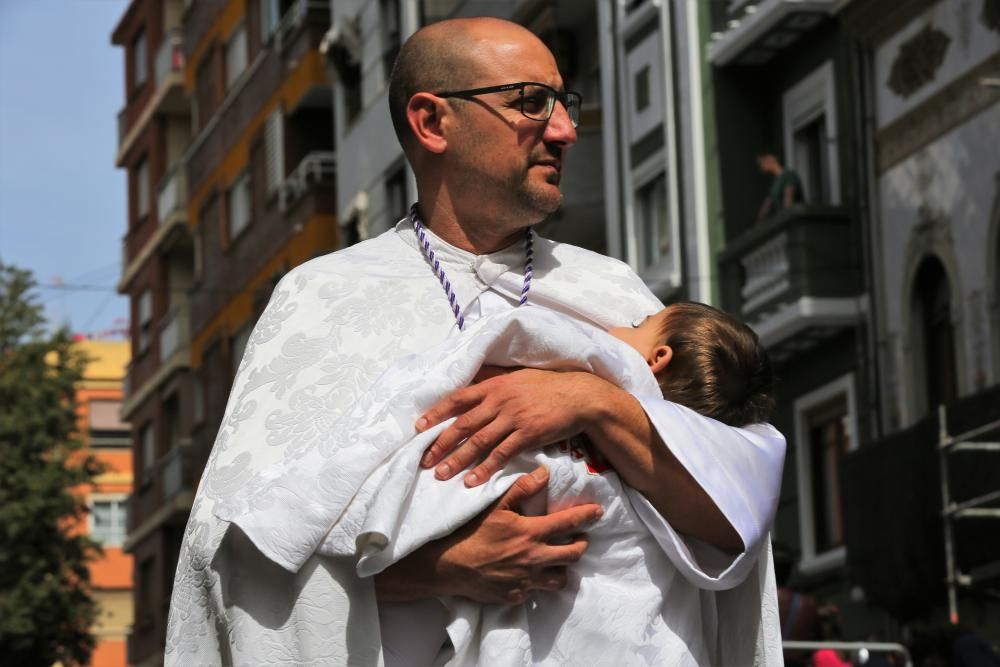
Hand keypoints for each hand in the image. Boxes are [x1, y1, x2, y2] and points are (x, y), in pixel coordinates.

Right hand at [373, 466, 601, 602]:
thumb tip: (544, 473)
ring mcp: (526, 581)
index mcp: (531, 533)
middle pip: (573, 555)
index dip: (587, 516)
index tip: (598, 512)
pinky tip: (530, 575)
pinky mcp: (515, 596)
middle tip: (579, 538)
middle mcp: (535, 559)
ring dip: (562, 568)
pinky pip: (535, 592)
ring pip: (559, 579)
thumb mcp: (494, 505)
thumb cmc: (470, 531)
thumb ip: (521, 489)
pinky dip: (537, 583)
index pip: (568, 524)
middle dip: (580, 545)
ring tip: (558, 560)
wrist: (447, 566)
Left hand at [416, 367, 602, 485]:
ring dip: (458, 460)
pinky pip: (501, 454)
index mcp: (494, 385)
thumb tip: (473, 381)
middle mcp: (500, 400)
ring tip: (442, 474)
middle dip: (441, 443)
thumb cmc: (548, 386)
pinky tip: (473, 481)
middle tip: (424, 460)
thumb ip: (494, 381)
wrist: (579, 396)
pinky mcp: (528, 434)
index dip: (437, 413)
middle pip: (463, 424)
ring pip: (478, 441)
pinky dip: (485, 469)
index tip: (419, 427)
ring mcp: (513, 417)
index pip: (458, 399)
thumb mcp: (517, 377)